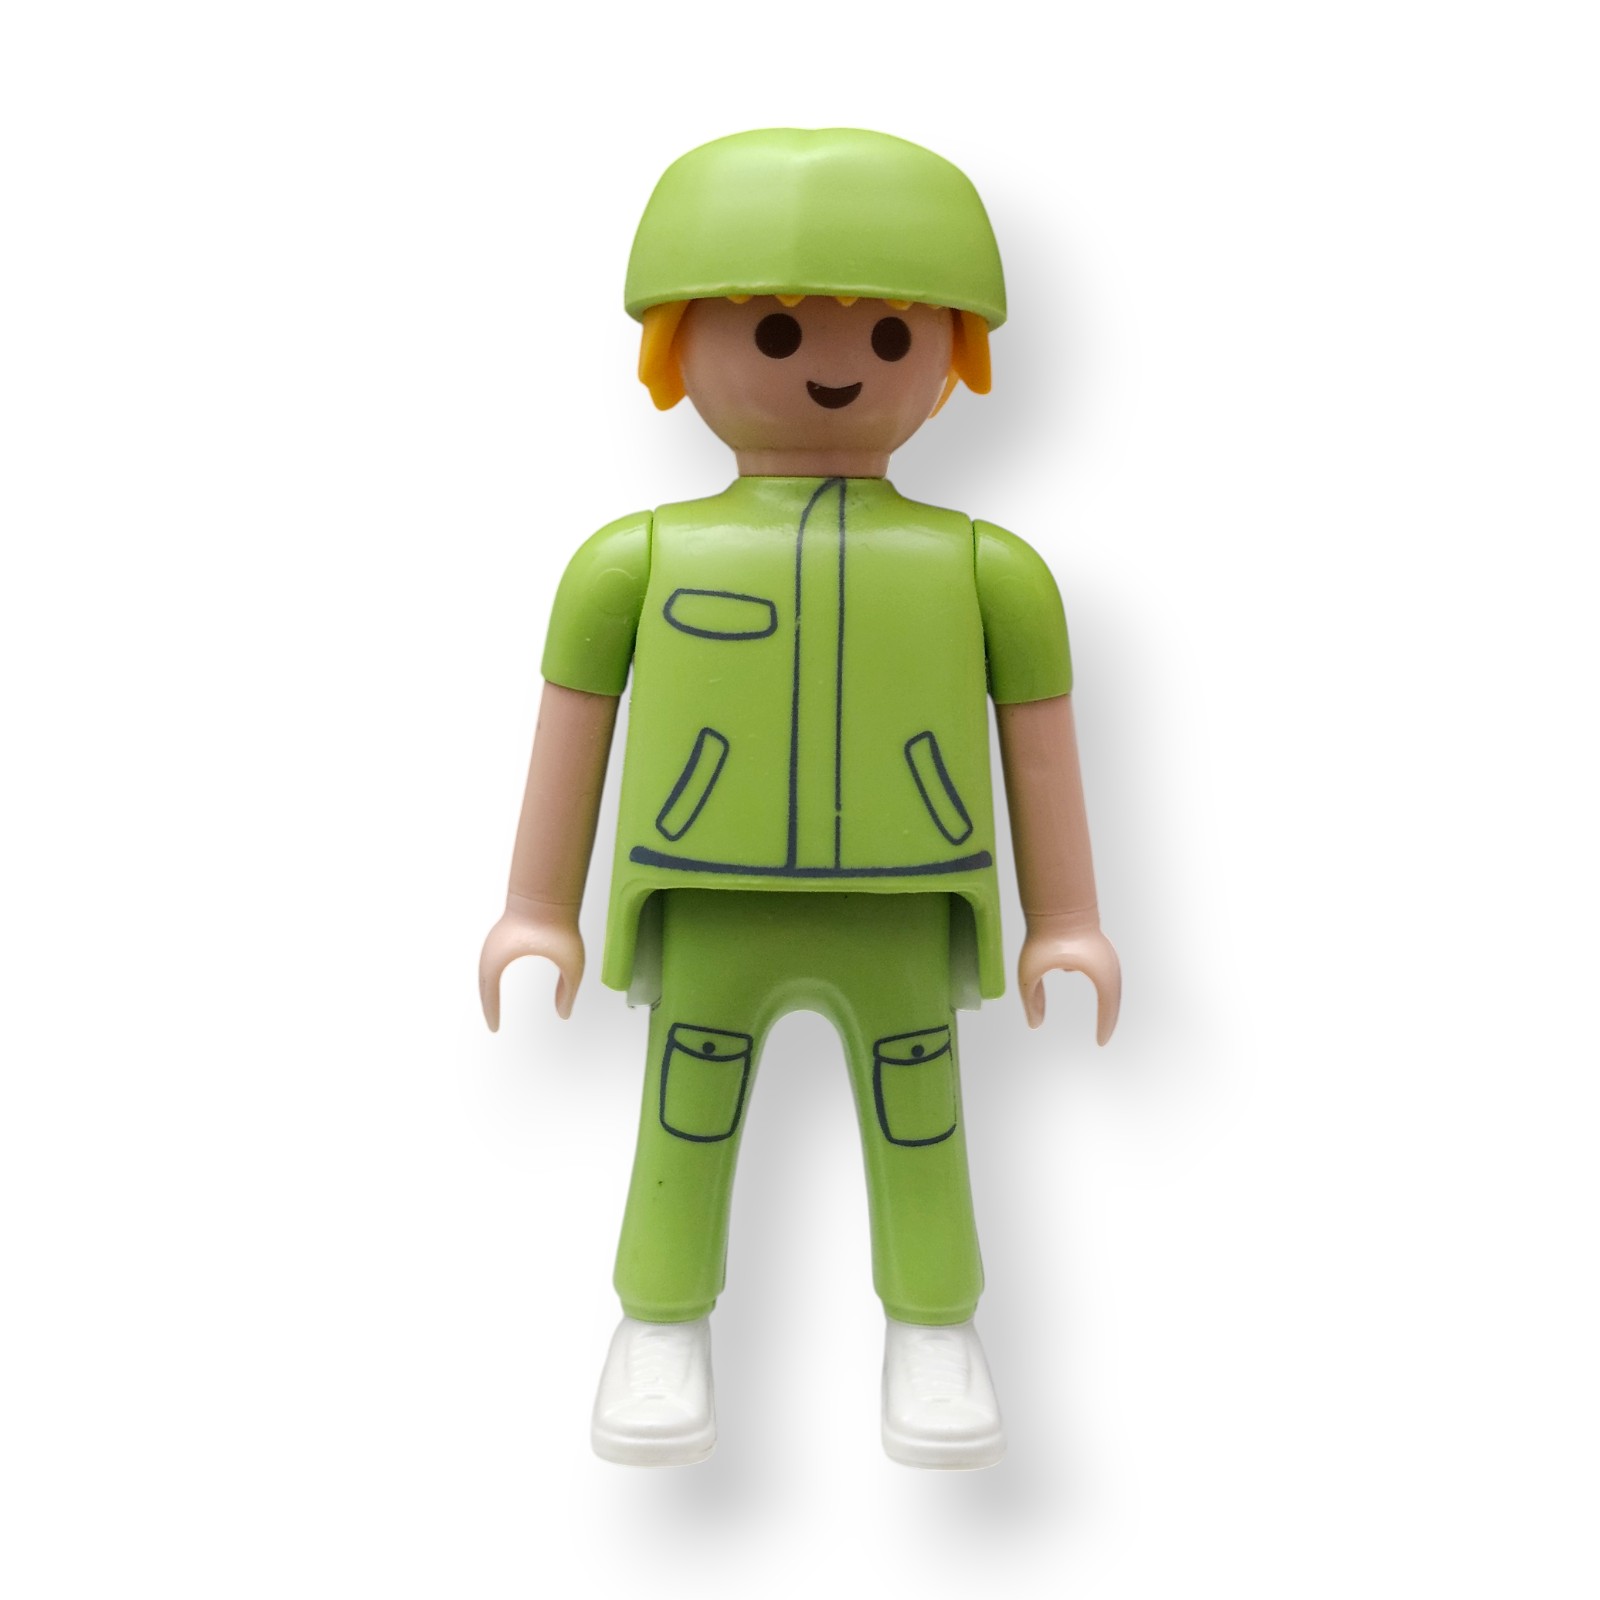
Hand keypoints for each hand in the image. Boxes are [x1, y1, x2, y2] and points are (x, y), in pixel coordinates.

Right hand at [478, 893, 583, 1028]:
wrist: (549, 891)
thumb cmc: (558, 924)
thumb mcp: (570, 964)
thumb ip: (568, 991)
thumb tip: (564, 1014)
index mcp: (498, 960)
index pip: (488, 994)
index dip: (491, 1013)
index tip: (494, 1028)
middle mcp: (491, 950)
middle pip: (482, 982)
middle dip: (486, 1002)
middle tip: (492, 1020)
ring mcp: (494, 939)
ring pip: (485, 969)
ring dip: (487, 986)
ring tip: (492, 1002)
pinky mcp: (502, 932)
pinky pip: (492, 958)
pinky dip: (492, 972)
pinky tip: (498, 977)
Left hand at [1017, 912, 1120, 1043]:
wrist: (1055, 903)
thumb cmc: (1043, 937)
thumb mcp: (1030, 973)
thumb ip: (1031, 999)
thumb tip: (1034, 1024)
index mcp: (1099, 973)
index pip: (1108, 1008)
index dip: (1106, 1026)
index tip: (1100, 1042)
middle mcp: (1109, 965)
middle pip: (1114, 998)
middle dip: (1109, 1017)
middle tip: (1103, 1036)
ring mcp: (1106, 954)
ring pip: (1110, 984)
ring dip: (1107, 1001)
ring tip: (1102, 1019)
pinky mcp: (1099, 947)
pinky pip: (1103, 972)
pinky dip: (1100, 984)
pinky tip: (1087, 986)